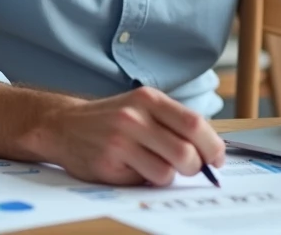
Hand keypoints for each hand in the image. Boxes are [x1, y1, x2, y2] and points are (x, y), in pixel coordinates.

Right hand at [35, 86, 225, 185]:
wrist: (64, 125)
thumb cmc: (111, 119)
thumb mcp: (141, 107)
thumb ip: (172, 122)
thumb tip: (210, 150)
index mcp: (149, 99)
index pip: (194, 123)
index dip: (213, 146)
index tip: (217, 158)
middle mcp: (135, 117)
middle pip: (186, 152)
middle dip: (196, 167)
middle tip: (191, 169)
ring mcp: (120, 140)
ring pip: (167, 172)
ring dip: (168, 175)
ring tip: (154, 166)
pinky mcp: (108, 163)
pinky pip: (143, 181)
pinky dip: (145, 180)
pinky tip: (132, 168)